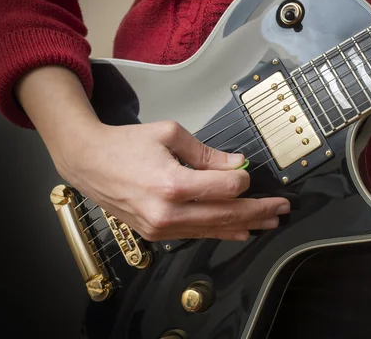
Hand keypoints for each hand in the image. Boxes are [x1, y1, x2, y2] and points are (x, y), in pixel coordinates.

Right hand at [56, 121, 289, 241]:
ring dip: (246, 225)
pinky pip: (196, 234)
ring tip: (271, 221)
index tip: (247, 170)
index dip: (244, 178)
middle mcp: (168, 211)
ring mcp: (161, 227)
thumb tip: (237, 164)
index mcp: (173, 183)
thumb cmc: (127, 144)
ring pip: (214, 229)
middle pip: (227, 214)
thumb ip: (207, 153)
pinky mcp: (156, 233)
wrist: (88, 162)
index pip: (226, 187)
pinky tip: (241, 231)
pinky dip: (221, 232)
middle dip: (259, 210)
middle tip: (282, 208)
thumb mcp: (170, 135)